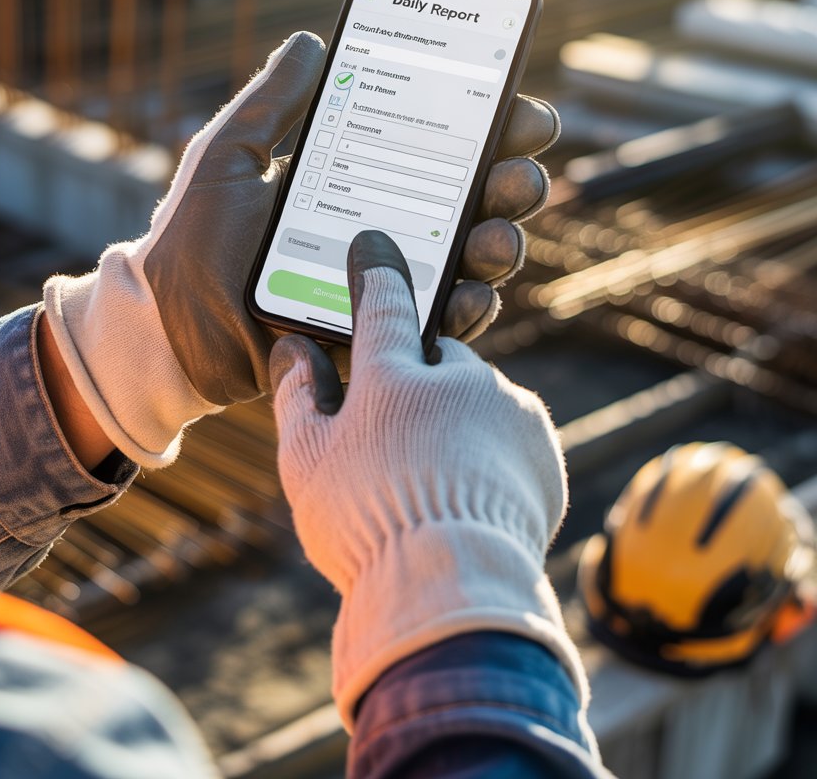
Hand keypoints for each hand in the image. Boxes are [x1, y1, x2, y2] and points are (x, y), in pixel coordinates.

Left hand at [42, 33, 557, 467]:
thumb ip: (270, 102)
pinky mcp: (379, 332)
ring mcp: (387, 280)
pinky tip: (466, 293)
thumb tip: (312, 40)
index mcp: (359, 175)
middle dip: (511, 181)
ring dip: (499, 243)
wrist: (166, 325)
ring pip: (469, 259)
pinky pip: (437, 323)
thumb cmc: (191, 238)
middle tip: (516, 173)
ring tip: (494, 235)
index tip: (516, 102)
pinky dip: (464, 308)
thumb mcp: (227, 156)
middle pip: (473, 199)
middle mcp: (386, 224)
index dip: (488, 121)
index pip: (439, 142)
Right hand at [271, 230, 586, 727]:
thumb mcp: (307, 462)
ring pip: (475, 394)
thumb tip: (291, 349)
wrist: (454, 590)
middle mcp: (456, 376)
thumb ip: (299, 395)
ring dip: (457, 417)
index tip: (373, 243)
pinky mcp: (541, 446)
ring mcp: (507, 408)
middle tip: (399, 432)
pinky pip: (509, 430)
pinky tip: (469, 491)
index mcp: (393, 376)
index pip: (382, 303)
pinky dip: (491, 448)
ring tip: (435, 476)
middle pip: (434, 356)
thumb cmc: (364, 523)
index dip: (374, 271)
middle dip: (419, 381)